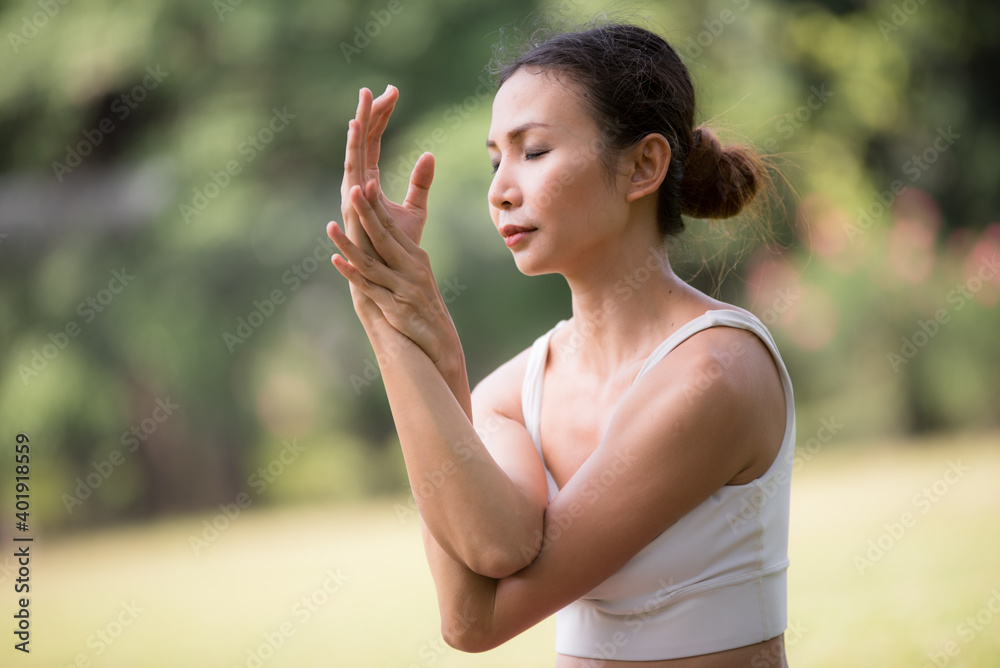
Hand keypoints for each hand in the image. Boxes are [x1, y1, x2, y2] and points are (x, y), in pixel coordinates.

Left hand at [328, 179, 457, 367]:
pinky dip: (351, 273)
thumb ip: (401, 256)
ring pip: (372, 260)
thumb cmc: (424, 306)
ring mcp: (403, 287)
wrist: (438, 340)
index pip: (393, 227)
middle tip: (352, 190)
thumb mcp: (417, 277)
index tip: (363, 184)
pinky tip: (336, 261)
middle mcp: (412, 268)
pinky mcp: (394, 306)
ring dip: (349, 243)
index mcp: (416, 258)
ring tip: (330, 226)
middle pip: (384, 236)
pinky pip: (369, 286)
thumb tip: (384, 235)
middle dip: (367, 212)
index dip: (378, 206)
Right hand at [341, 86, 433, 249]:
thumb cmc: (398, 247)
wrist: (388, 277)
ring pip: (353, 161)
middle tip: (370, 89)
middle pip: (360, 144)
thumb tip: (429, 155)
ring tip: (357, 113)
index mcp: (369, 183)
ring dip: (354, 137)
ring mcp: (353, 201)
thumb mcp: (415, 210)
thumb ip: (420, 183)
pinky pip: (353, 189)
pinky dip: (355, 169)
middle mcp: (356, 188)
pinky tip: (357, 151)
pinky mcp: (355, 217)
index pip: (373, 141)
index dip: (381, 117)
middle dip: (365, 117)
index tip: (391, 92)